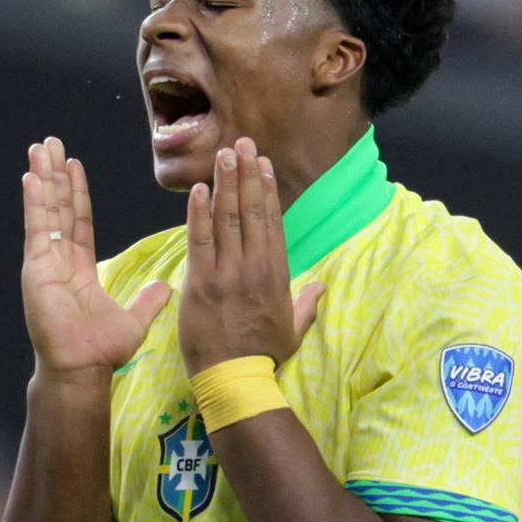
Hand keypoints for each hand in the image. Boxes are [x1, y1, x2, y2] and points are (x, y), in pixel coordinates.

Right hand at [22, 138, 171, 380]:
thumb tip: (164, 286)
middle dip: (54, 175)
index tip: (73, 164)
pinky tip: (31, 177)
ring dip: (42, 178)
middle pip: (57, 208)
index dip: (77, 192)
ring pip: (45, 211)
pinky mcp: (36, 268)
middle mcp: (58, 260)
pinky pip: (36, 228)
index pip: (78, 220)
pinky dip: (33, 202)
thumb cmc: (102, 351)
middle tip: (49, 143)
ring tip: (39, 148)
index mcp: (79, 268)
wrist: (82, 368)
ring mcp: (44, 262)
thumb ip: (148, 299)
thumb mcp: (133, 318)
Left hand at [179, 137, 325, 377]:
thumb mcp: (293, 330)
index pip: (271, 222)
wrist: (235, 378)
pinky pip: (200, 240)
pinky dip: (199, 213)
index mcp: (276, 274)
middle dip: (245, 174)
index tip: (262, 165)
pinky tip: (199, 189)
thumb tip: (322, 287)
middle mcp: (254, 266)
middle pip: (250, 211)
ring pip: (227, 219)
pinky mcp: (202, 282)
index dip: (266, 190)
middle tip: (242, 143)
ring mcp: (228, 273)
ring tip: (223, 154)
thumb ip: (307, 304)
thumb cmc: (263, 357)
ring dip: (224, 183)